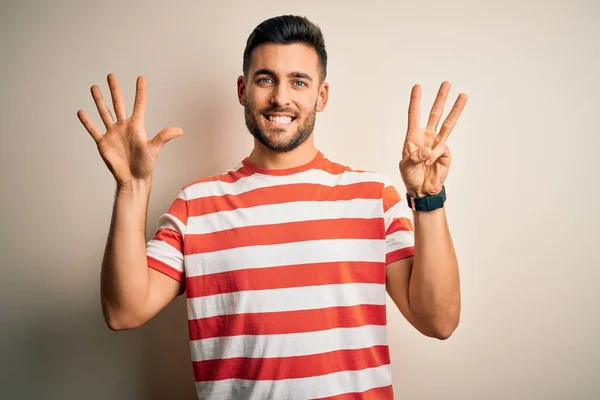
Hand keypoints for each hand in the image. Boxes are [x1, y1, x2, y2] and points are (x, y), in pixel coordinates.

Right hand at [77, 73, 182, 187]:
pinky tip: (81, 112)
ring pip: (105, 113)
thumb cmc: (146, 165)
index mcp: (137, 126)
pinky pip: (93, 130)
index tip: (141, 78)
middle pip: (118, 103)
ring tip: (94, 87)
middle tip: (111, 75)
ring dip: (99, 100)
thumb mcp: (154, 149)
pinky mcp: (103, 143)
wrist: (133, 179)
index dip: (140, 91)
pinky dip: (87, 122)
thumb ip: (164, 137)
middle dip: (115, 89)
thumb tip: (180, 130)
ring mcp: (113, 133)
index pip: (139, 104)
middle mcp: (124, 126)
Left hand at [399, 81, 466, 197]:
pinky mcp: (445, 153)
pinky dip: (434, 156)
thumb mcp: (406, 166)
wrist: (422, 190)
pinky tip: (429, 163)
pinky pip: (441, 150)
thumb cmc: (411, 176)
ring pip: (448, 123)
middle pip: (435, 113)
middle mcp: (427, 136)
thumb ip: (414, 157)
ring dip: (455, 109)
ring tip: (463, 95)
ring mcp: (438, 143)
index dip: (416, 101)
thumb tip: (427, 151)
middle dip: (440, 98)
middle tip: (446, 83)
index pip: (415, 115)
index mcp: (413, 136)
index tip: (417, 87)